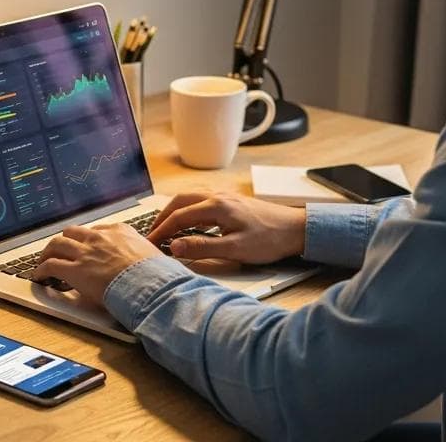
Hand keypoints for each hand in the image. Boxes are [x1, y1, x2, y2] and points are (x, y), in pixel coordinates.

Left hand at [34, 223, 162, 304]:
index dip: (88, 239)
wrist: (149, 284)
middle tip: (61, 248)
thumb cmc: (156, 275)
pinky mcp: (75, 270)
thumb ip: (145, 256)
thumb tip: (153, 264)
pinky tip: (40, 275)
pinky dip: (42, 269)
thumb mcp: (153, 256)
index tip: (86, 245)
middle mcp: (99, 238)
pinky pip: (51, 265)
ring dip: (49, 251)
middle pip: (73, 232)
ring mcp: (85, 253)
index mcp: (120, 231)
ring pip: (57, 244)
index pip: (97, 230)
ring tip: (44, 259)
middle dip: (65, 240)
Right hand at [145, 192, 305, 264]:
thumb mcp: (235, 249)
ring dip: (174, 211)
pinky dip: (187, 209)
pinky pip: (200, 200)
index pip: (179, 217)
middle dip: (162, 217)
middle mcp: (218, 196)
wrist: (296, 229)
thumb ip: (202, 247)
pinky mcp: (231, 201)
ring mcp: (225, 196)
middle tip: (152, 233)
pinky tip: (189, 220)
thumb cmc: (269, 239)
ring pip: (190, 198)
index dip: (161, 231)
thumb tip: (174, 246)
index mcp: (216, 206)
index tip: (149, 243)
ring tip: (165, 226)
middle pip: (180, 201)